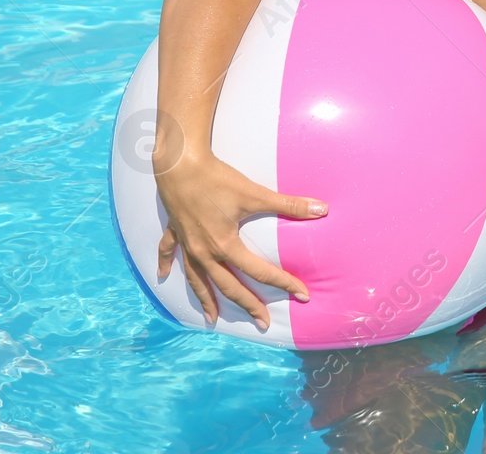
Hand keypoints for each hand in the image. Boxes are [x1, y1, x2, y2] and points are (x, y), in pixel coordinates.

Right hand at [154, 152, 327, 328]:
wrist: (180, 163)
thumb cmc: (218, 179)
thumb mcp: (255, 193)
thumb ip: (289, 204)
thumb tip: (322, 209)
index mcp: (225, 245)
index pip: (260, 271)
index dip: (284, 283)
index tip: (302, 295)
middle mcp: (205, 251)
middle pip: (228, 286)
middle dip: (247, 305)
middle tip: (263, 322)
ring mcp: (187, 243)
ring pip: (197, 278)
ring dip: (205, 298)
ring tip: (212, 318)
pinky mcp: (175, 231)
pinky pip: (168, 252)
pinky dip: (165, 265)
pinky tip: (163, 277)